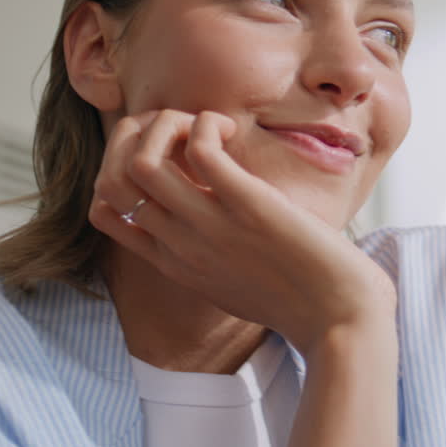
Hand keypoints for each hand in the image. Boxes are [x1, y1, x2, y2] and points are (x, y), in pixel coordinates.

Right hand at [88, 109, 395, 353]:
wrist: (340, 322)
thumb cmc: (300, 300)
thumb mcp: (234, 284)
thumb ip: (208, 256)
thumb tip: (210, 216)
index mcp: (174, 264)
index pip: (104, 211)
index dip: (118, 169)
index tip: (162, 156)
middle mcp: (181, 246)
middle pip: (113, 180)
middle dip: (137, 138)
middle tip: (181, 130)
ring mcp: (210, 228)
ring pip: (141, 161)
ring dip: (165, 125)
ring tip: (205, 127)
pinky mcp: (248, 206)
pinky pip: (200, 148)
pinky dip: (206, 124)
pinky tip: (231, 128)